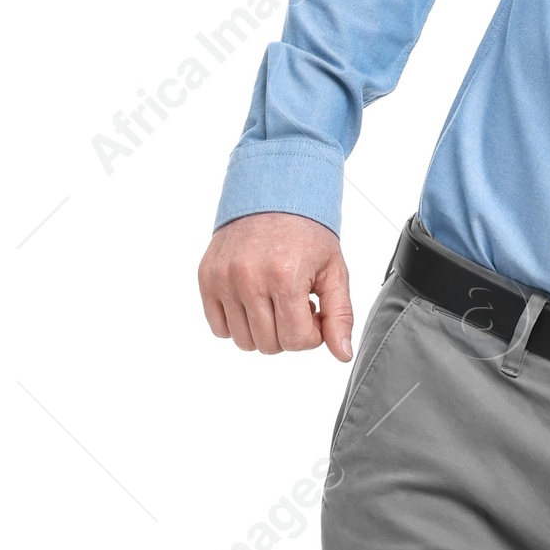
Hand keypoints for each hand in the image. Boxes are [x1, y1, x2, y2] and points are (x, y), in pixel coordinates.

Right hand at [198, 214, 352, 360]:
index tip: (314, 313)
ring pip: (243, 341)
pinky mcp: (206, 277)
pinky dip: (237, 324)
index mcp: (284, 276)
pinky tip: (254, 303)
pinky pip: (219, 328)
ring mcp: (223, 278)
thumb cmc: (307, 234)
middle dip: (288, 333)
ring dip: (264, 331)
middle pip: (269, 345)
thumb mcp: (334, 271)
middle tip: (295, 305)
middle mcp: (248, 278)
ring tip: (274, 301)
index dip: (311, 335)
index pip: (296, 340)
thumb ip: (340, 315)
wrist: (272, 195)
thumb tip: (342, 355)